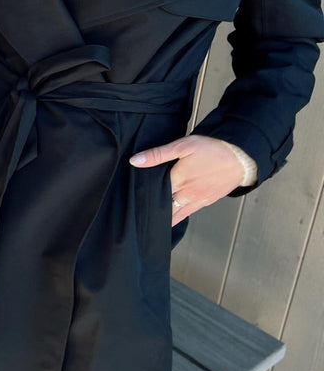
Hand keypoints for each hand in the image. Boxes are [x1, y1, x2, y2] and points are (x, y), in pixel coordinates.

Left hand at [130, 135, 244, 225]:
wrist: (240, 157)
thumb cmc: (212, 149)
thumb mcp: (183, 145)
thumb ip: (158, 154)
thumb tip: (135, 161)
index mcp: (178, 180)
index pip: (154, 194)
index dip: (142, 198)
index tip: (130, 202)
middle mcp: (186, 194)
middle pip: (163, 207)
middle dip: (150, 212)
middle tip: (135, 217)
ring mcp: (197, 200)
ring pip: (175, 215)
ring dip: (163, 219)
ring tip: (148, 225)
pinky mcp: (206, 202)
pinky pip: (187, 214)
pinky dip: (176, 218)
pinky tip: (169, 220)